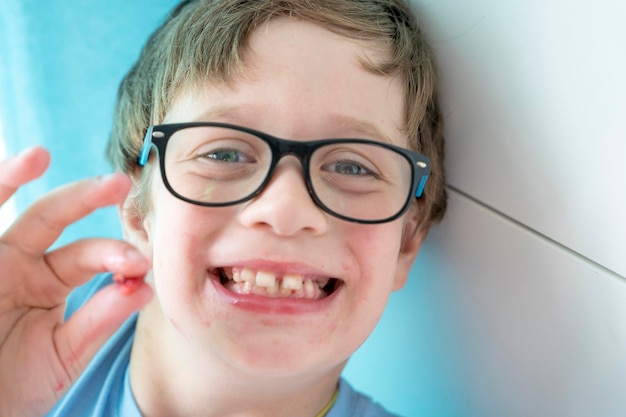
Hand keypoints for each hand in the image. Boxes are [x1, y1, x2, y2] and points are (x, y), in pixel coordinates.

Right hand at [0, 147, 152, 416]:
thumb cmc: (15, 388)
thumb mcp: (63, 355)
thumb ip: (99, 320)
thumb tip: (144, 287)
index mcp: (50, 281)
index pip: (88, 254)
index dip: (113, 254)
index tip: (139, 264)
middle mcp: (20, 262)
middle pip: (52, 217)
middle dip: (84, 197)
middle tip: (118, 183)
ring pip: (0, 210)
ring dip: (12, 177)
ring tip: (35, 156)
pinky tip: (2, 171)